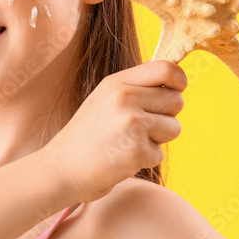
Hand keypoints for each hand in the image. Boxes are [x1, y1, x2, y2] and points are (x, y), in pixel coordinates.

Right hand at [40, 60, 186, 202]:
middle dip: (166, 117)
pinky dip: (145, 160)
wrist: (60, 169)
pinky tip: (122, 159)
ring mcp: (132, 124)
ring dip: (158, 140)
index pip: (166, 69)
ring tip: (128, 143)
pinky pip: (160, 153)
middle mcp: (125, 99)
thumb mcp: (104, 100)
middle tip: (139, 129)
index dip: (179, 81)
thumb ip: (135, 89)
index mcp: (116, 83)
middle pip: (176, 101)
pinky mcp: (137, 150)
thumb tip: (174, 84)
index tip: (177, 91)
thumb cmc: (86, 137)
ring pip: (174, 128)